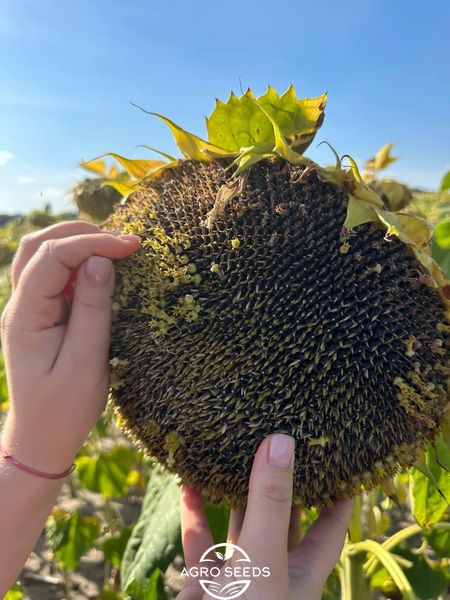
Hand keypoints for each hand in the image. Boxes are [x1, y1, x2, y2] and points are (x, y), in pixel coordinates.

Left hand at [0, 221, 139, 472]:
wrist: (41, 437)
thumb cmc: (64, 407)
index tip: (132, 246)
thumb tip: (101, 261)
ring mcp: (29, 307)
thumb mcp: (85, 360)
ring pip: (43, 254)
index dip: (93, 243)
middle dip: (83, 234)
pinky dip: (79, 262)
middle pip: (40, 245)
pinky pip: (55, 274)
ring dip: (78, 243)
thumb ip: (92, 308)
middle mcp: (20, 305)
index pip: (52, 258)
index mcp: (25, 316)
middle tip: (126, 243)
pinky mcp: (42, 313)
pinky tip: (104, 269)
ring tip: (116, 248)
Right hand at [178, 434, 351, 599]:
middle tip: (277, 436)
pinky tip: (187, 482)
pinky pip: (199, 540)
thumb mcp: (264, 557)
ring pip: (239, 522)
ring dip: (233, 490)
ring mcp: (239, 577)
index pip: (332, 522)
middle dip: (281, 479)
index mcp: (303, 569)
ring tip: (233, 449)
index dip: (338, 491)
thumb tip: (282, 441)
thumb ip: (271, 503)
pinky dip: (193, 511)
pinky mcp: (206, 585)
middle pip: (285, 514)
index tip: (337, 454)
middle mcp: (274, 569)